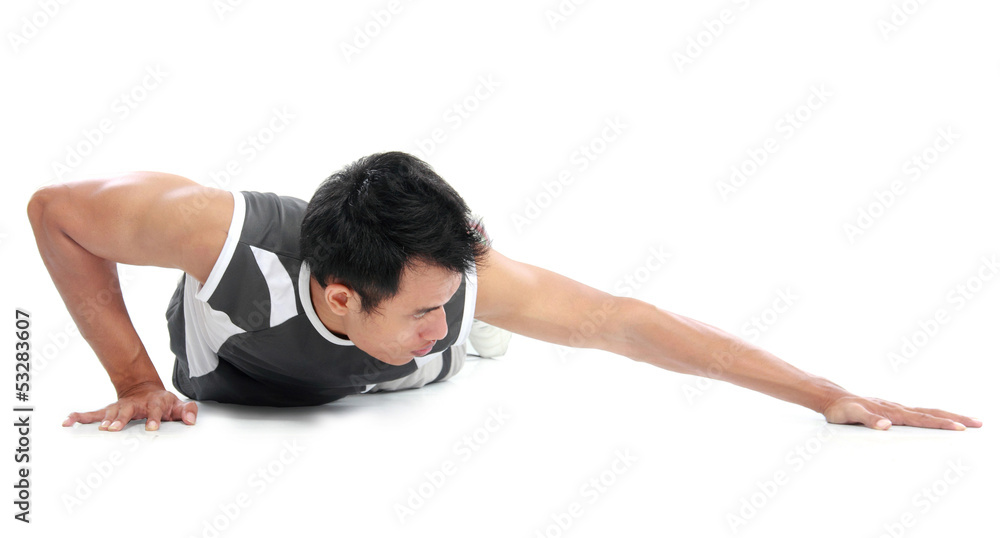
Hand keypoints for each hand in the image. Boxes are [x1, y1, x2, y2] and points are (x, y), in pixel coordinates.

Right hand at [61, 382, 197, 430]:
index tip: (152, 428)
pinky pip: (92, 414)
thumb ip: (187, 411)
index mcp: (155, 402)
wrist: (145, 390)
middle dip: (120, 419)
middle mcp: (136, 404)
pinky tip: (68, 421)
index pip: (156, 410)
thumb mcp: (178, 405)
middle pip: (127, 411)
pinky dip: (80, 417)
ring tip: (98, 428)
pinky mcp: (109, 411)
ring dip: (102, 420)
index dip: (155, 419)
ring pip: (109, 412)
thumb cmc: (164, 402)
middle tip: (113, 429)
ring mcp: (121, 407)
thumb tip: (191, 421)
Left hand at [822, 395, 981, 430]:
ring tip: (966, 422)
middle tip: (978, 423)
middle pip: (931, 413)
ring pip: (926, 412)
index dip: (940, 424)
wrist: (833, 399)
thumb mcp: (850, 416)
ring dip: (947, 416)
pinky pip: (918, 414)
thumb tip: (887, 425)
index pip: (921, 419)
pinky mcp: (892, 411)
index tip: (959, 427)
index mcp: (891, 411)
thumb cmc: (841, 409)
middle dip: (955, 418)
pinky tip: (939, 420)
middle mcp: (897, 409)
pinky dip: (933, 417)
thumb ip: (868, 420)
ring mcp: (896, 409)